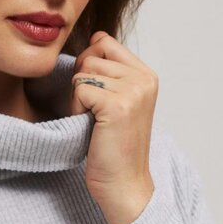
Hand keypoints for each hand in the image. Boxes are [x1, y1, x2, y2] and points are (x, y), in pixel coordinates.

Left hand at [70, 31, 158, 223]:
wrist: (124, 184)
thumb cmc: (114, 147)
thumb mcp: (118, 101)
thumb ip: (110, 71)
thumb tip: (92, 39)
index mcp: (146, 74)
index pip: (104, 41)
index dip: (88, 63)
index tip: (94, 93)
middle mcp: (144, 78)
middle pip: (90, 55)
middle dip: (81, 81)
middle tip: (93, 111)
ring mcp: (133, 90)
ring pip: (83, 70)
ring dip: (78, 96)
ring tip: (93, 120)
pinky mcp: (117, 104)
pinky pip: (79, 88)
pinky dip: (76, 108)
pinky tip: (89, 126)